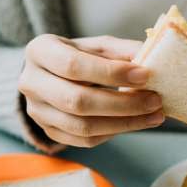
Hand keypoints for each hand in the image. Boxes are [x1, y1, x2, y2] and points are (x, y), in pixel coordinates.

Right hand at [18, 35, 163, 147]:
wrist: (51, 75)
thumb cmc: (77, 56)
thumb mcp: (96, 46)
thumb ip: (121, 51)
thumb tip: (153, 59)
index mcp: (39, 51)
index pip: (73, 66)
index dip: (111, 73)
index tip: (145, 75)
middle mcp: (30, 82)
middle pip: (77, 101)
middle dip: (122, 104)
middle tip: (155, 101)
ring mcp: (36, 111)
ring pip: (82, 127)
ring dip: (124, 124)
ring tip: (153, 116)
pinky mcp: (48, 131)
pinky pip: (83, 141)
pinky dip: (113, 133)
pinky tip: (134, 123)